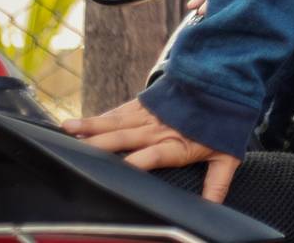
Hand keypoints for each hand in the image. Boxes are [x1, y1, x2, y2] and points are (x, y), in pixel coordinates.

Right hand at [63, 98, 238, 202]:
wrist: (223, 84)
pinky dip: (95, 119)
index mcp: (176, 145)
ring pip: (115, 123)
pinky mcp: (142, 106)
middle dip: (101, 145)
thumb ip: (217, 183)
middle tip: (79, 153)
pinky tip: (75, 124)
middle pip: (125, 139)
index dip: (137, 162)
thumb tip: (213, 209)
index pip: (153, 156)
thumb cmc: (223, 123)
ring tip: (68, 130)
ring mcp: (148, 116)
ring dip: (91, 127)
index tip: (119, 169)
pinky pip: (116, 113)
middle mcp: (157, 129)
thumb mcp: (226, 155)